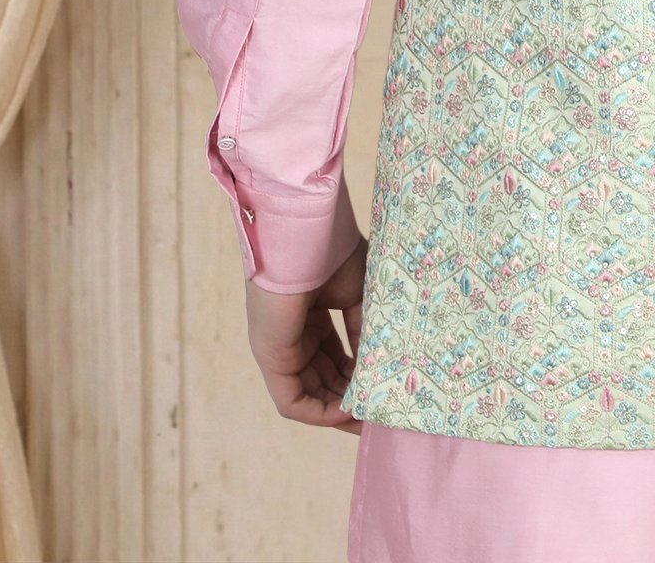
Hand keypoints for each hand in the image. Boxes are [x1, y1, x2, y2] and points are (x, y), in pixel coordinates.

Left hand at [243, 233, 368, 433]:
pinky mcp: (270, 358)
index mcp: (311, 316)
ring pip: (310, 395)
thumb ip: (365, 333)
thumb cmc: (333, 255)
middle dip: (350, 400)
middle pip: (323, 380)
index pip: (334, 358)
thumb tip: (380, 369)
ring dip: (339, 410)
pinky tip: (349, 412)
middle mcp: (293, 336)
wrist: (308, 236)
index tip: (384, 391)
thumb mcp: (359, 297)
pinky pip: (293, 401)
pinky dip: (321, 412)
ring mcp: (279, 348)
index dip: (358, 378)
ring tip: (370, 418)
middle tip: (380, 414)